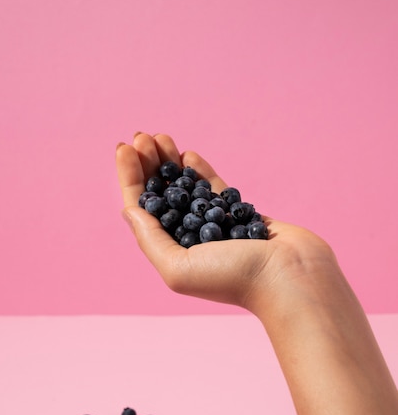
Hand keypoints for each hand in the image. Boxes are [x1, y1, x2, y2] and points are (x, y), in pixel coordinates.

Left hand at [115, 133, 334, 315]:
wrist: (290, 278)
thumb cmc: (234, 278)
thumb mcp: (178, 267)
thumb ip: (151, 239)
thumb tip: (129, 210)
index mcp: (172, 252)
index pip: (142, 209)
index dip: (130, 177)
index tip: (124, 147)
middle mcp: (190, 239)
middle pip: (162, 195)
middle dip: (149, 164)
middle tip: (142, 135)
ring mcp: (215, 226)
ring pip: (186, 188)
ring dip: (171, 162)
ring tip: (161, 137)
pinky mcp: (239, 215)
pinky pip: (214, 189)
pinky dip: (200, 172)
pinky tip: (188, 155)